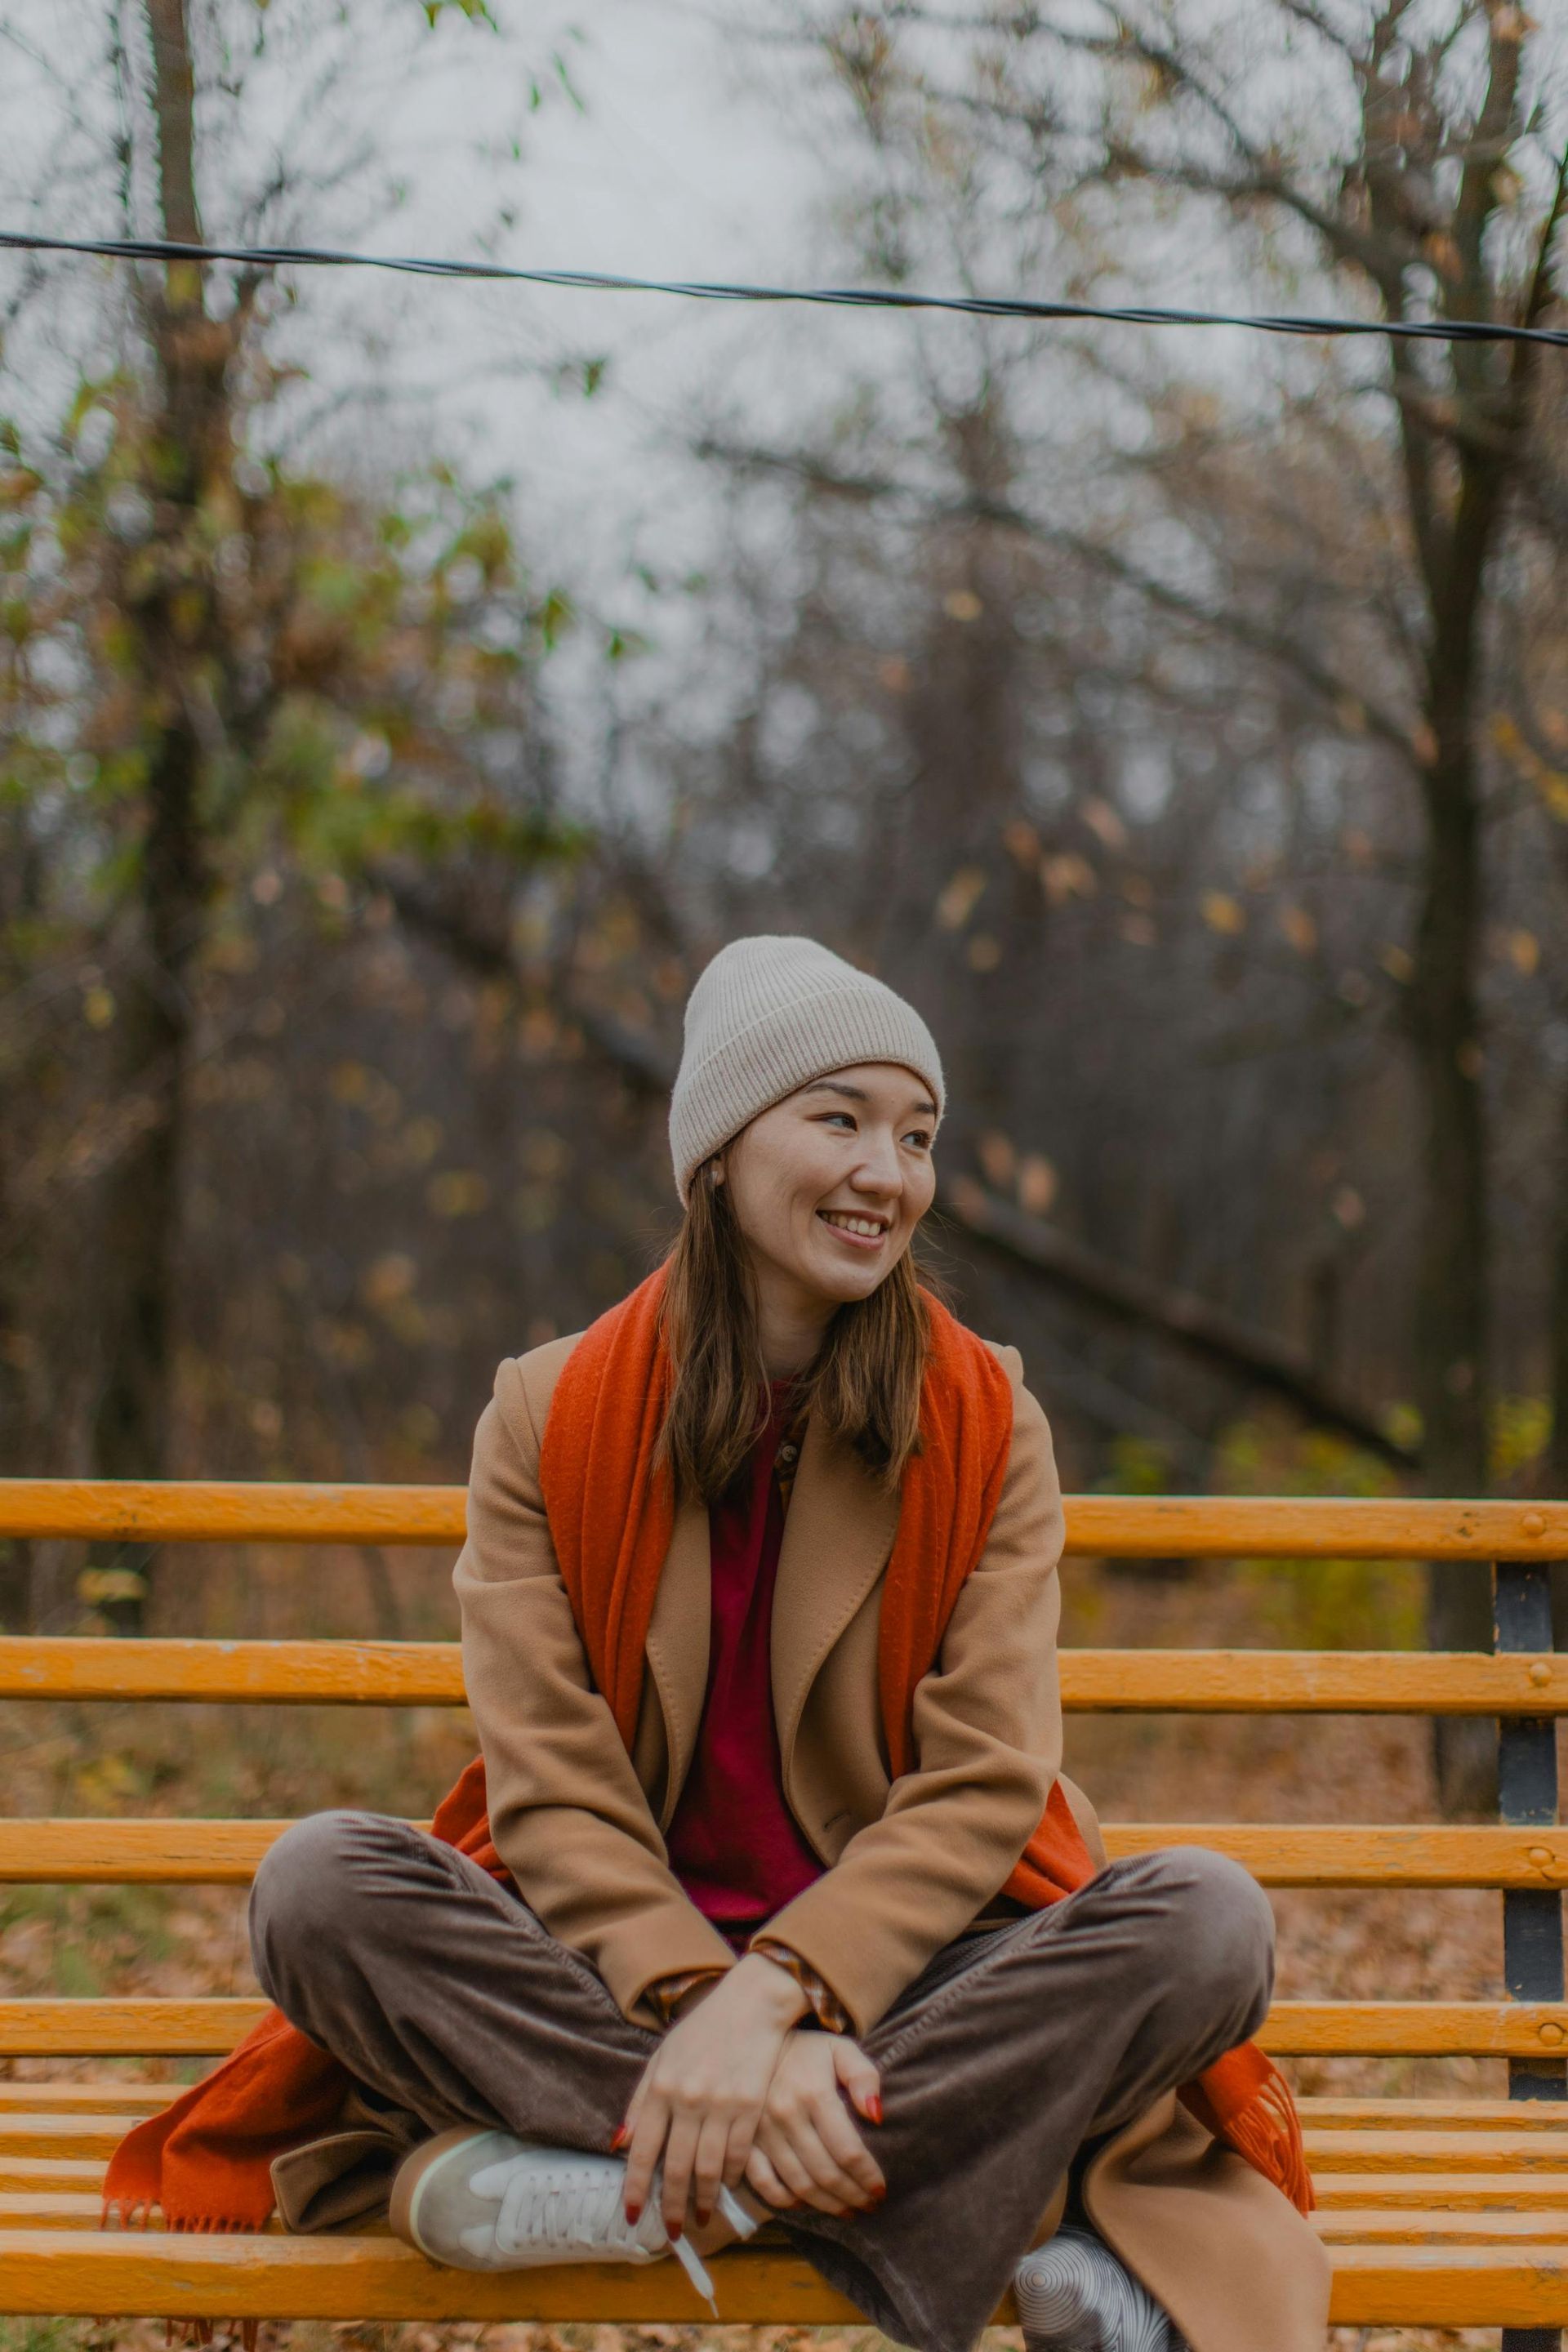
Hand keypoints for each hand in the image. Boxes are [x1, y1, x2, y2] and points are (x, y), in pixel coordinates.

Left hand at [617, 1952, 806, 2238]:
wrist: (751, 2005)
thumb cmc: (702, 2029)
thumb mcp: (662, 2057)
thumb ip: (641, 2100)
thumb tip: (621, 2142)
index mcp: (661, 2088)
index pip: (642, 2151)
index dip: (634, 2188)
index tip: (631, 2215)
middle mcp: (688, 2100)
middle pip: (675, 2169)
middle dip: (669, 2206)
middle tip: (669, 2232)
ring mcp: (721, 2105)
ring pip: (708, 2169)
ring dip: (702, 2200)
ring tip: (699, 2217)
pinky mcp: (750, 2107)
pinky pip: (737, 2155)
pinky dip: (731, 2176)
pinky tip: (726, 2186)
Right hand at [745, 2029, 884, 2216]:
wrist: (755, 2041)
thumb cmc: (809, 2051)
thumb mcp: (841, 2050)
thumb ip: (864, 2077)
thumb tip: (877, 2115)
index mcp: (814, 2093)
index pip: (847, 2150)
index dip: (867, 2176)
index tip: (881, 2190)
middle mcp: (786, 2115)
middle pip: (825, 2173)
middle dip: (852, 2195)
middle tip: (869, 2205)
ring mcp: (762, 2132)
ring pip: (799, 2184)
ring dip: (826, 2205)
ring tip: (847, 2210)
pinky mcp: (745, 2142)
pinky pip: (764, 2183)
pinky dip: (786, 2200)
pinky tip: (806, 2204)